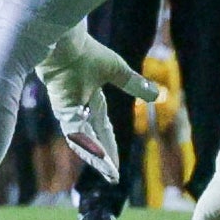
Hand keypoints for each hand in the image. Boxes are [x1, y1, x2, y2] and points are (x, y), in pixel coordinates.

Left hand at [33, 24, 159, 184]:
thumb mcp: (116, 69)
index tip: (114, 163)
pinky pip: (77, 130)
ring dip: (96, 155)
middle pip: (92, 138)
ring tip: (108, 172)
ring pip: (82, 138)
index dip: (108, 144)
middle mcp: (78, 106)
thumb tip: (157, 94)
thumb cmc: (86, 51)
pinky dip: (88, 143)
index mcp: (90, 98)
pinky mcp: (63, 107)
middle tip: (112, 177)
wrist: (65, 41)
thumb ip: (133, 83)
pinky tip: (98, 156)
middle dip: (102, 157)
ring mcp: (68, 107)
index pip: (102, 128)